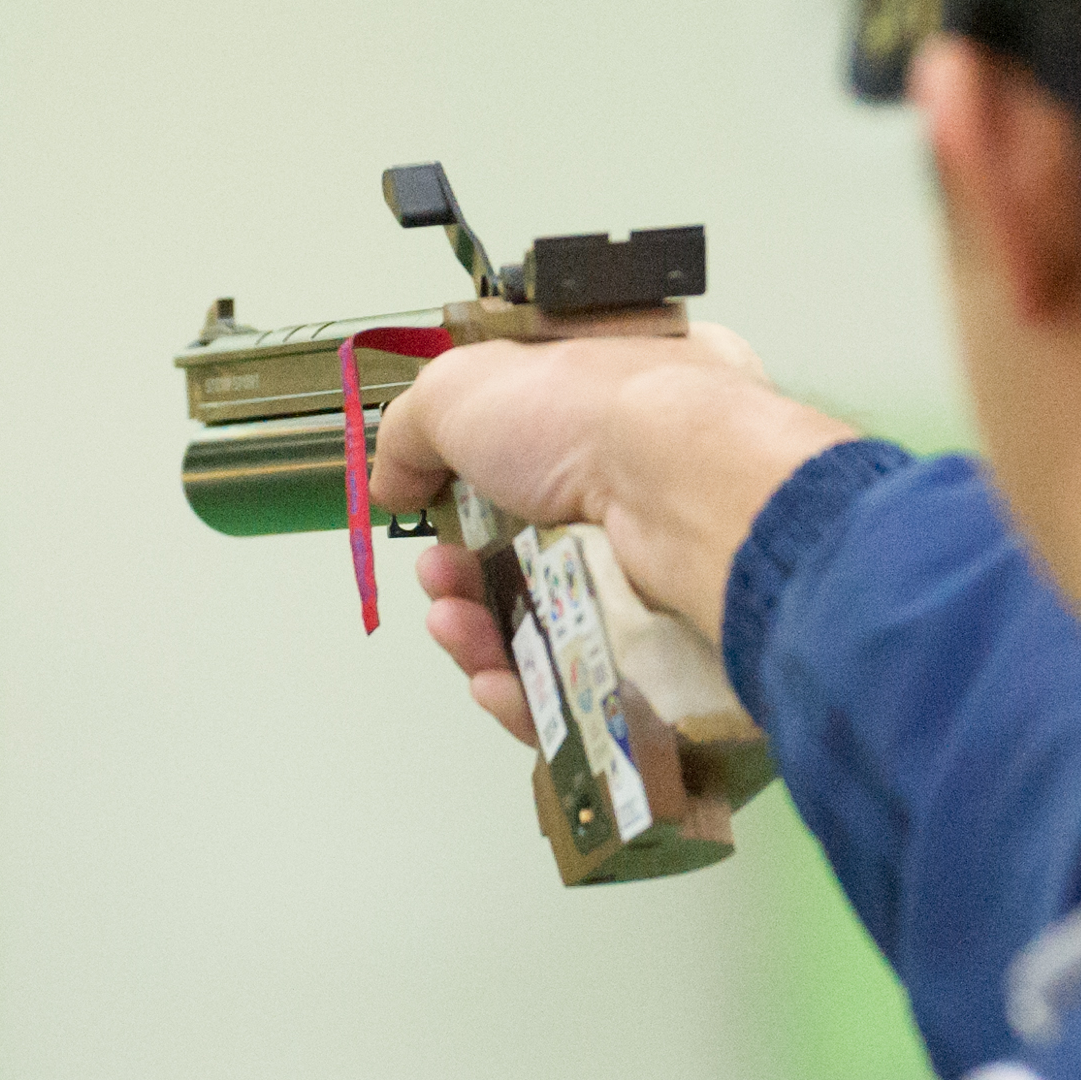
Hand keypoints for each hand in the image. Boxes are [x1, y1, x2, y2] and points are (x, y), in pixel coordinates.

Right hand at [370, 323, 858, 738]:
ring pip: (546, 629)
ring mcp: (658, 575)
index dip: (471, 488)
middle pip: (526, 553)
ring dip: (479, 636)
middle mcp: (647, 487)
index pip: (534, 456)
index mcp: (617, 405)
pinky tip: (496, 675)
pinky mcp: (664, 655)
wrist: (685, 494)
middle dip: (460, 576)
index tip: (432, 504)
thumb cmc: (598, 417)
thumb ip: (412, 431)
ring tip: (457, 625)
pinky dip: (526, 691)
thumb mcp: (464, 388)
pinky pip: (580, 690)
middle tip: (441, 578)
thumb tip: (394, 479)